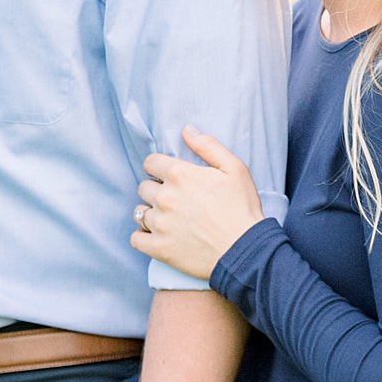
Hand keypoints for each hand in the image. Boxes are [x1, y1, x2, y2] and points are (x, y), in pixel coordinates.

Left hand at [130, 128, 263, 279]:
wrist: (246, 250)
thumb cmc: (242, 208)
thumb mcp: (234, 168)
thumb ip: (208, 146)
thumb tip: (186, 130)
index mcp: (180, 175)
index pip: (150, 162)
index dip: (159, 167)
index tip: (168, 175)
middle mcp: (165, 198)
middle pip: (143, 187)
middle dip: (155, 190)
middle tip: (173, 199)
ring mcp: (160, 225)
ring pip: (138, 213)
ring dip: (150, 213)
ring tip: (166, 218)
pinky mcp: (160, 248)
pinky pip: (136, 239)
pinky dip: (143, 237)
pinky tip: (156, 236)